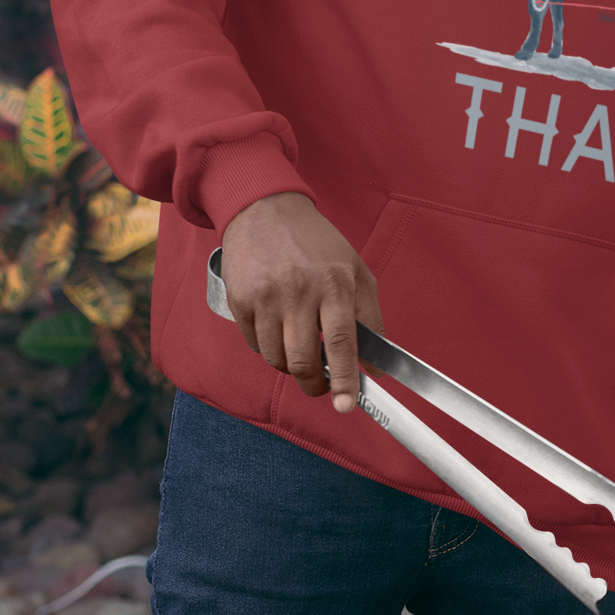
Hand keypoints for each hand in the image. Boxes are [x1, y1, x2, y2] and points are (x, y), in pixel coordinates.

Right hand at [220, 192, 384, 410]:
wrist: (265, 209)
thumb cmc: (316, 243)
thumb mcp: (355, 270)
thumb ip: (370, 318)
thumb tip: (375, 366)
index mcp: (334, 283)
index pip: (341, 342)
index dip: (343, 379)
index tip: (345, 404)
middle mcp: (298, 291)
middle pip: (303, 360)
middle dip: (313, 384)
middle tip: (319, 387)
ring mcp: (266, 297)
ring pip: (276, 358)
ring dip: (289, 364)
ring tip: (298, 345)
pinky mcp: (240, 300)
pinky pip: (255, 345)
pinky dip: (268, 347)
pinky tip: (276, 326)